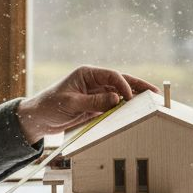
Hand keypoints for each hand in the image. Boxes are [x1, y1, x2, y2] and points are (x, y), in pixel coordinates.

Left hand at [17, 66, 156, 143]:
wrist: (38, 119)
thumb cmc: (50, 106)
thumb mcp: (71, 104)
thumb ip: (94, 102)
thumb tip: (116, 98)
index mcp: (87, 74)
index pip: (112, 75)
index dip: (124, 84)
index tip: (130, 96)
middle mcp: (94, 81)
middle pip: (120, 82)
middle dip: (137, 86)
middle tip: (154, 92)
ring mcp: (96, 93)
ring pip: (120, 93)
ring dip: (134, 97)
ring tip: (151, 101)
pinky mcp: (96, 105)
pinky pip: (114, 105)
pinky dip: (125, 108)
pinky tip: (135, 111)